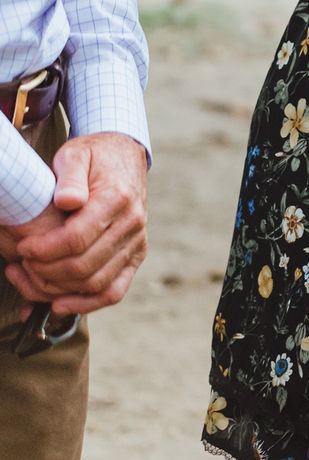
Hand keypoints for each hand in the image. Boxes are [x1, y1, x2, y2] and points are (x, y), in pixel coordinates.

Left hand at [10, 133, 148, 315]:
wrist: (124, 157)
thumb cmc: (94, 156)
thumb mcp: (76, 155)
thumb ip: (70, 176)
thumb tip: (67, 201)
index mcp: (117, 199)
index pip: (77, 238)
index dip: (43, 250)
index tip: (22, 247)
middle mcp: (132, 224)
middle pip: (84, 266)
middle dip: (44, 271)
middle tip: (21, 263)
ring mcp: (136, 242)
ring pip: (95, 283)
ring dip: (57, 289)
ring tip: (30, 278)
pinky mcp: (135, 255)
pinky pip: (114, 291)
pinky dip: (86, 305)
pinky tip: (58, 305)